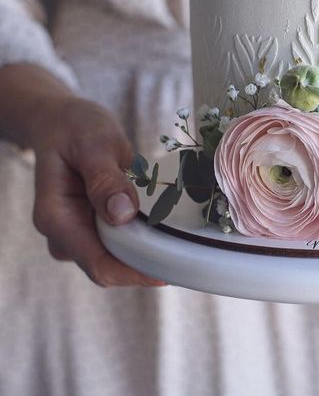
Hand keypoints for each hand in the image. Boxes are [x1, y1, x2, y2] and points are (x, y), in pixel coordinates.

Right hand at [27, 94, 166, 288]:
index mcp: (56, 218)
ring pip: (115, 258)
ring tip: (180, 238)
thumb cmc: (76, 128)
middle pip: (108, 267)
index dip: (133, 273)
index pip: (97, 264)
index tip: (170, 269)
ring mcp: (77, 233)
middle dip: (144, 265)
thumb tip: (123, 214)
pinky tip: (167, 228)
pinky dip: (142, 239)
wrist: (62, 122)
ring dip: (145, 253)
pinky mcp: (93, 227)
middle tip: (186, 253)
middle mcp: (63, 234)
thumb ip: (105, 178)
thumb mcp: (93, 144)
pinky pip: (120, 243)